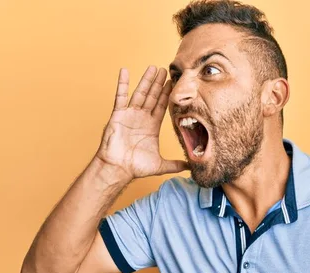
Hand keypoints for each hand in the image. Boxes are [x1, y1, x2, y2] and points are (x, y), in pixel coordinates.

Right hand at [95, 66, 188, 180]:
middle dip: (159, 84)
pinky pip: (120, 96)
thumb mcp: (161, 165)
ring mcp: (130, 115)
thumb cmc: (135, 167)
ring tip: (153, 68)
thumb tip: (191, 167)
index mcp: (152, 126)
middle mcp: (141, 118)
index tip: (174, 83)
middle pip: (152, 96)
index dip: (167, 95)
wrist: (118, 169)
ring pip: (140, 93)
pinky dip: (122, 83)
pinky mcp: (118, 114)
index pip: (161, 106)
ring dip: (146, 80)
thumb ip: (176, 164)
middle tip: (166, 70)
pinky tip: (125, 71)